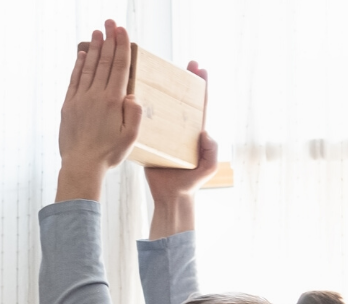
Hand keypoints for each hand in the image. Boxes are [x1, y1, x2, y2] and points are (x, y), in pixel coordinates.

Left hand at [55, 20, 141, 201]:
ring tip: (97, 32)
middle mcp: (96, 95)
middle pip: (104, 62)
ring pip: (89, 67)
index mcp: (113, 101)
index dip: (121, 46)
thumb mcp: (131, 137)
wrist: (81, 165)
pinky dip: (79, 65)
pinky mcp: (69, 105)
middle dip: (108, 40)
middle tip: (110, 22)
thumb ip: (134, 113)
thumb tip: (131, 95)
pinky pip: (75, 79)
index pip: (120, 67)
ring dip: (94, 48)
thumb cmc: (109, 153)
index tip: (121, 31)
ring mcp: (80, 98)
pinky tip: (82, 55)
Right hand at [146, 62, 217, 197]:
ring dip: (161, 88)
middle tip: (186, 63)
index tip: (200, 68)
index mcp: (194, 132)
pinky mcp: (150, 140)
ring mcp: (165, 133)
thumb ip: (211, 152)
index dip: (201, 85)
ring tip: (158, 70)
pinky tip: (136, 92)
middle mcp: (180, 129)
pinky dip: (141, 107)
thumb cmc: (191, 183)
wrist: (171, 197)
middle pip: (183, 99)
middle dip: (184, 79)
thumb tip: (206, 132)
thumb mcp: (207, 168)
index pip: (200, 103)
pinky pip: (146, 121)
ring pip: (164, 106)